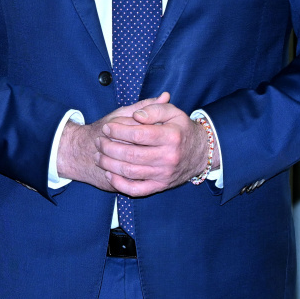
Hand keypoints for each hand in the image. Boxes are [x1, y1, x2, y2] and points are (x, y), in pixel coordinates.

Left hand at [60, 93, 209, 195]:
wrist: (200, 153)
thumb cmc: (182, 129)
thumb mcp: (173, 112)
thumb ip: (154, 108)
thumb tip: (136, 115)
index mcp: (171, 136)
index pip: (139, 135)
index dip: (119, 131)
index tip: (107, 127)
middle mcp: (169, 157)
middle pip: (131, 154)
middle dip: (109, 148)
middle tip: (99, 141)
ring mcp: (164, 174)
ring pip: (130, 172)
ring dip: (109, 164)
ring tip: (99, 156)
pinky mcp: (160, 186)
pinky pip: (137, 190)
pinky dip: (120, 184)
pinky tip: (109, 174)